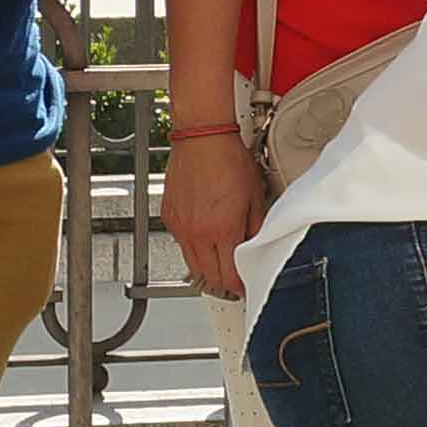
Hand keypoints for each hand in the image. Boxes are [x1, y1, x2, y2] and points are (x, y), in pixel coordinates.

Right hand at [162, 125, 263, 304]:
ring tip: (220, 264)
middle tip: (234, 282)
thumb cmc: (229, 160)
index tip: (245, 287)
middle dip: (223, 283)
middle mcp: (198, 233)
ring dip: (207, 268)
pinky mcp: (169, 218)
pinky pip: (181, 244)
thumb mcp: (256, 197)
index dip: (239, 286)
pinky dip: (193, 248)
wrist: (202, 140)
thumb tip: (256, 247)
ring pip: (192, 264)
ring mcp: (181, 227)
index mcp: (222, 231)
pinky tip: (204, 239)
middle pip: (208, 276)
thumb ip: (255, 228)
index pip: (229, 276)